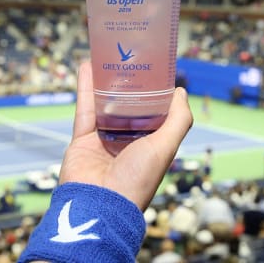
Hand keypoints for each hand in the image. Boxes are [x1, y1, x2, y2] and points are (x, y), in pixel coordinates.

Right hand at [59, 61, 192, 210]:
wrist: (99, 206)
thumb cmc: (137, 179)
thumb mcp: (165, 148)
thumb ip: (178, 121)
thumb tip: (181, 92)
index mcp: (151, 145)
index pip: (155, 114)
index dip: (156, 93)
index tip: (156, 70)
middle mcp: (128, 142)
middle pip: (129, 107)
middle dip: (130, 85)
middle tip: (131, 59)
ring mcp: (104, 140)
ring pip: (105, 105)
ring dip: (106, 82)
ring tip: (109, 57)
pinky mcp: (83, 139)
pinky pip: (84, 108)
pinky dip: (85, 87)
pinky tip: (87, 65)